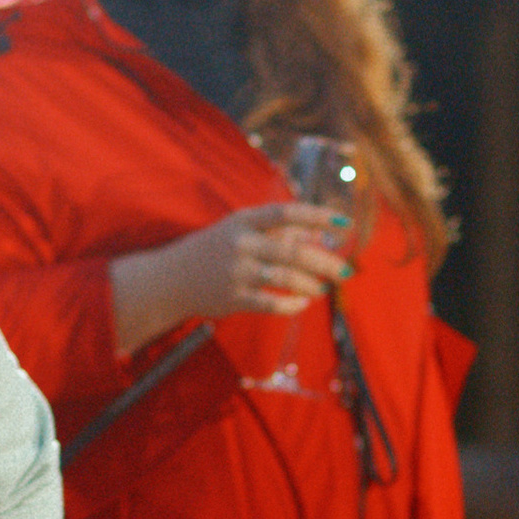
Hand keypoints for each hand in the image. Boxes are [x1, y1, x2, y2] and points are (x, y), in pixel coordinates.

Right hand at [110, 203, 351, 354]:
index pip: (287, 213)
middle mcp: (241, 242)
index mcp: (244, 220)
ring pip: (285, 277)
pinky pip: (271, 303)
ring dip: (311, 284)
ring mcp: (236, 271)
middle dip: (325, 262)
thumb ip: (275, 231)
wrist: (171, 279)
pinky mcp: (233, 297)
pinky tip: (303, 303)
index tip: (345, 222)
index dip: (318, 216)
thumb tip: (316, 234)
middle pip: (293, 250)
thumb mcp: (239, 231)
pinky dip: (292, 304)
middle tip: (347, 271)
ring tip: (323, 289)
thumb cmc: (214, 251)